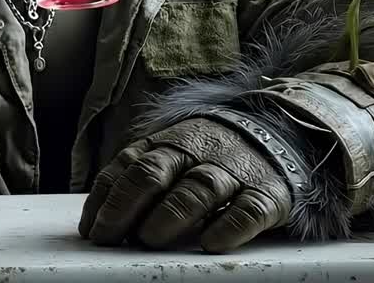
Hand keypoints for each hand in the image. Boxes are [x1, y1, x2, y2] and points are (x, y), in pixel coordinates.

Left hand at [78, 117, 292, 252]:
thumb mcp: (174, 154)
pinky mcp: (268, 193)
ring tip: (150, 239)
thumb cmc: (211, 154)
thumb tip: (99, 219)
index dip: (107, 199)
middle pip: (157, 173)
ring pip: (198, 189)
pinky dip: (229, 226)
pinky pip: (249, 209)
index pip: (130, 167)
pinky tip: (211, 242)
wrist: (280, 131)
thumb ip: (139, 177)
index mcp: (170, 143)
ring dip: (171, 215)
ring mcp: (234, 171)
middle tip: (112, 236)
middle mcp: (199, 153)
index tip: (93, 230)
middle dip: (129, 205)